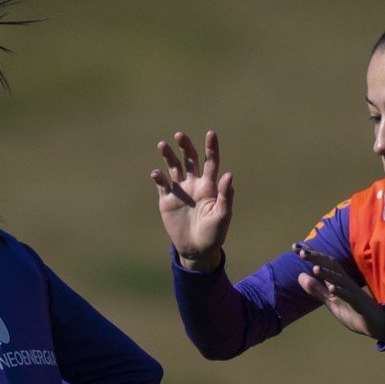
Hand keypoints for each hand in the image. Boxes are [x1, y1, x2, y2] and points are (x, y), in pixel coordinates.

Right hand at [151, 130, 233, 270]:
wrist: (196, 250)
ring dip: (168, 155)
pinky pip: (162, 185)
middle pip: (189, 160)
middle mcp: (194, 184)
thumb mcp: (223, 215)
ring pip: (173, 168)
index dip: (211, 147)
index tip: (211, 133)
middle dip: (185, 146)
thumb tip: (228, 175)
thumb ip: (224, 196)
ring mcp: (180, 192)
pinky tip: (156, 173)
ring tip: (162, 144)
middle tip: (179, 135)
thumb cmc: (214, 234)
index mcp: (209, 186)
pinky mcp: (167, 201)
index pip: (211, 162)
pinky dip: (158, 177)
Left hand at [293, 246, 384, 339]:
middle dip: (317, 258)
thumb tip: (300, 275)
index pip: (322, 263)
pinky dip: (341, 292)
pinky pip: (350, 297)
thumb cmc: (352, 310)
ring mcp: (353, 293)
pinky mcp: (359, 304)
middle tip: (301, 252)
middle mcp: (345, 283)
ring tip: (315, 268)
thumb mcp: (330, 301)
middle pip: (331, 266)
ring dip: (328, 274)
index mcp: (337, 281)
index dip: (310, 255)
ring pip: (340, 280)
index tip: (295, 246)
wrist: (375, 324)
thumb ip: (316, 289)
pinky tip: (332, 289)